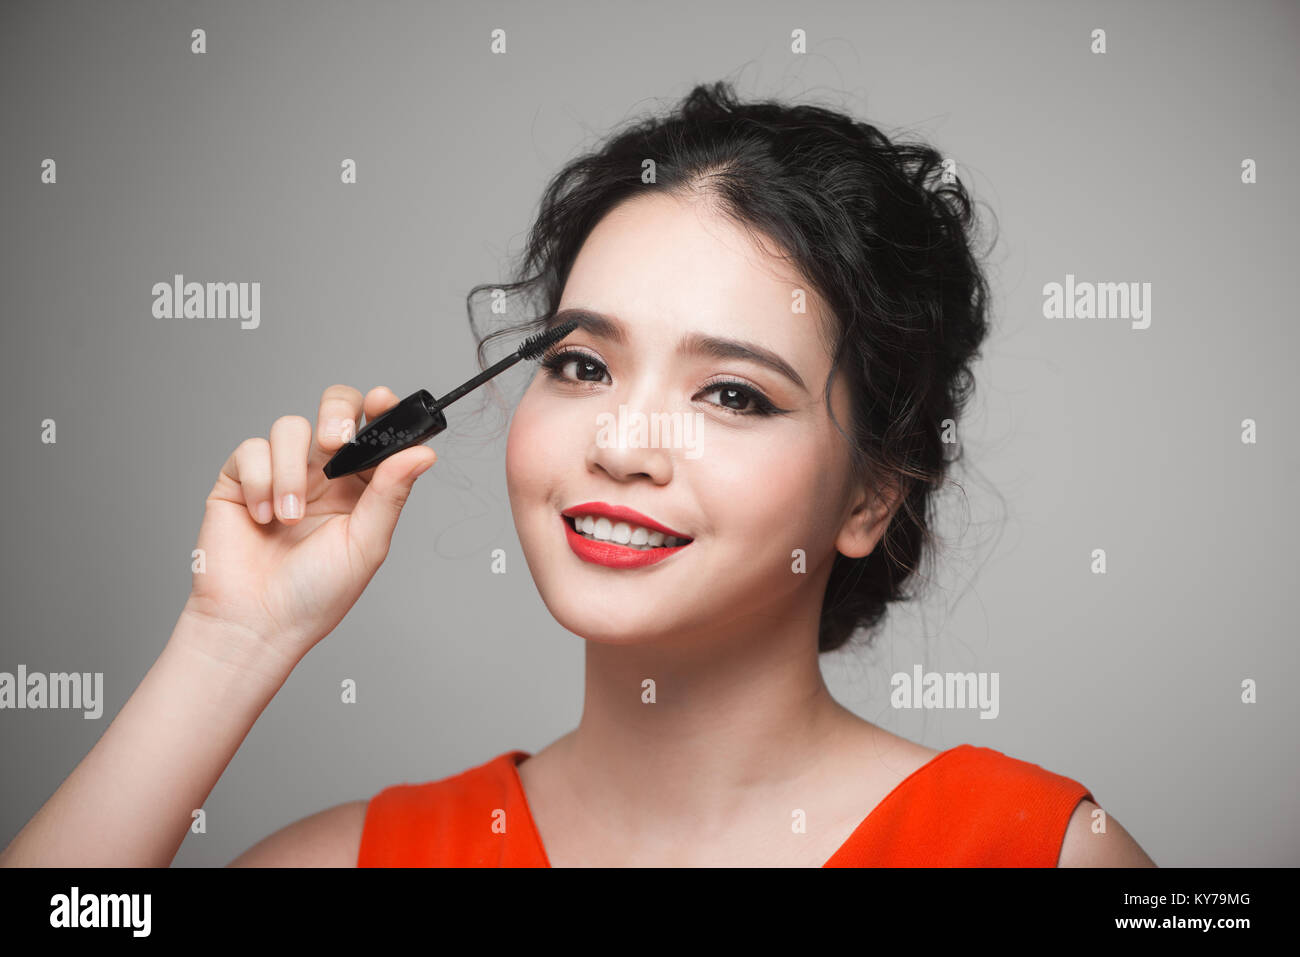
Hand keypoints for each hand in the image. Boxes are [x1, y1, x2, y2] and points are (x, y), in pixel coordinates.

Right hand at [182, 384, 436, 665]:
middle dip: (336, 412)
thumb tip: (424, 454)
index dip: (381, 410)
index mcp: (361, 486)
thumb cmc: (315, 594)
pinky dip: (260, 481)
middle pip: (335, 408)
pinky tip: (262, 517)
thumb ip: (391, 494)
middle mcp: (324, 474)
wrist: (256, 622)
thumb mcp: (366, 544)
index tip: (384, 400)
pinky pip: (251, 450)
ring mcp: (283, 473)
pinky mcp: (241, 479)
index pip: (375, 432)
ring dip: (292, 470)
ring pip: (290, 427)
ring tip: (289, 517)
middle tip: (333, 441)